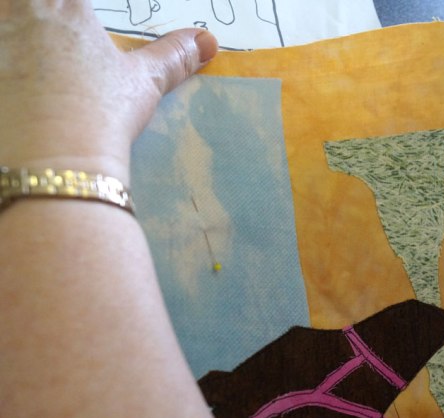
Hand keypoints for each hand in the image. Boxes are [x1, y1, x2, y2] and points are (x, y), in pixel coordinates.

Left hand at [0, 0, 217, 184]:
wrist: (57, 160)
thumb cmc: (103, 114)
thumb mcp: (144, 84)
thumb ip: (173, 56)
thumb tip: (207, 41)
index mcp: (68, 8)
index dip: (77, 9)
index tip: (84, 26)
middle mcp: (23, 13)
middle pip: (25, 2)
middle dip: (40, 11)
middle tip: (51, 35)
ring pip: (5, 16)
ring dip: (14, 27)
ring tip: (23, 50)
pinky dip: (5, 60)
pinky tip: (12, 76)